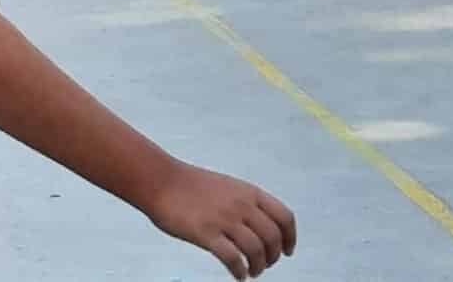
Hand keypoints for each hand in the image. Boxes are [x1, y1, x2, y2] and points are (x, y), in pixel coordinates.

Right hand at [146, 162, 295, 278]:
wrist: (162, 181)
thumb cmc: (191, 185)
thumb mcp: (228, 186)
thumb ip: (246, 202)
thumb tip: (260, 224)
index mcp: (249, 192)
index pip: (284, 216)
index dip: (290, 237)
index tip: (288, 251)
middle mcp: (241, 205)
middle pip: (273, 237)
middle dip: (274, 256)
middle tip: (266, 265)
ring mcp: (224, 219)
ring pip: (256, 250)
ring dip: (258, 267)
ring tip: (252, 272)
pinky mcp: (206, 233)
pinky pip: (233, 259)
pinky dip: (240, 271)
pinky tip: (238, 275)